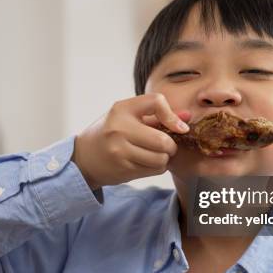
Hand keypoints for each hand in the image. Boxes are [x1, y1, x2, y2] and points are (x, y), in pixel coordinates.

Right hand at [73, 94, 189, 188]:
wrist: (84, 157)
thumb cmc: (111, 132)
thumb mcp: (128, 116)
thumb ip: (158, 115)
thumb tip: (188, 117)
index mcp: (121, 109)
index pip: (156, 102)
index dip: (172, 116)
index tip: (179, 127)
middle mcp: (119, 128)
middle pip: (163, 140)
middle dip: (171, 146)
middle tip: (167, 147)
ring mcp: (119, 151)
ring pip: (160, 159)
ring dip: (164, 159)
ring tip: (156, 155)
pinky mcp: (122, 169)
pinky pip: (153, 170)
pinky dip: (156, 168)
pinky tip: (147, 163)